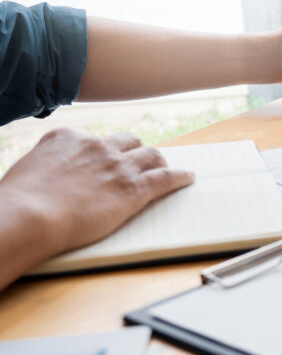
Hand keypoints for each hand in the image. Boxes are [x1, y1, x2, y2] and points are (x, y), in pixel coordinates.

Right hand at [0, 129, 194, 261]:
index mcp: (67, 138)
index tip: (106, 160)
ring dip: (159, 162)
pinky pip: (166, 177)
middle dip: (135, 151)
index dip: (102, 152)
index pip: (94, 139)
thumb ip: (47, 166)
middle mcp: (96, 146)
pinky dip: (179, 177)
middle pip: (128, 142)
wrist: (30, 216)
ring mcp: (118, 165)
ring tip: (166, 169)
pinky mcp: (134, 187)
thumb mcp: (28, 170)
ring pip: (151, 155)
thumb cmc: (20, 202)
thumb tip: (49, 176)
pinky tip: (188, 178)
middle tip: (140, 162)